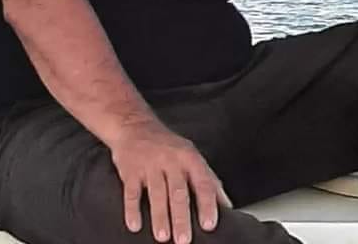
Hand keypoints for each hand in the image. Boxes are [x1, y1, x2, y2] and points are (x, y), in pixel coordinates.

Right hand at [109, 120, 232, 243]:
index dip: (207, 204)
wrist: (134, 125)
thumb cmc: (167, 146)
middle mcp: (171, 160)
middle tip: (184, 239)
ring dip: (160, 216)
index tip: (209, 224)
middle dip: (181, 217)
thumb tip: (227, 205)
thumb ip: (209, 179)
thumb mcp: (191, 155)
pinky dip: (133, 209)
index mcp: (189, 158)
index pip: (202, 182)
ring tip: (163, 236)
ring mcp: (150, 164)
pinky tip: (135, 225)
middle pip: (178, 191)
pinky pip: (132, 192)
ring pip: (157, 193)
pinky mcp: (130, 170)